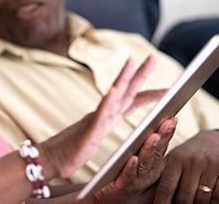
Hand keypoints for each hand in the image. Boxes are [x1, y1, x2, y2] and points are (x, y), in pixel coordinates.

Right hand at [41, 55, 165, 178]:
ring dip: (122, 78)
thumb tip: (107, 123)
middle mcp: (102, 115)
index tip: (168, 88)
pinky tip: (114, 90)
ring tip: (132, 61)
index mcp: (106, 118)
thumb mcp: (93, 138)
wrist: (50, 160)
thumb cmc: (70, 151)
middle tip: (152, 57)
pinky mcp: (87, 131)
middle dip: (139, 74)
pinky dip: (107, 101)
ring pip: (111, 96)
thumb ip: (101, 128)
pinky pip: (99, 115)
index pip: (131, 103)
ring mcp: (94, 121)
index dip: (148, 94)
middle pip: (124, 91)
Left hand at [90, 117, 177, 203]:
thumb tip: (160, 122)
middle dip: (163, 135)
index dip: (167, 131)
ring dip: (149, 148)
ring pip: (145, 162)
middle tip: (168, 121)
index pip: (162, 144)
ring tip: (154, 135)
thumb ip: (148, 146)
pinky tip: (132, 158)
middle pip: (157, 151)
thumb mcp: (139, 160)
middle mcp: (149, 172)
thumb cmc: (124, 179)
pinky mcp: (123, 187)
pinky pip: (128, 176)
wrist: (107, 199)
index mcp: (153, 164)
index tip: (172, 116)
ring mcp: (138, 180)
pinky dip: (131, 167)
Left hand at [154, 130, 218, 203]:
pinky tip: (207, 203)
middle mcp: (193, 161)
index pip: (167, 187)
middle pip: (185, 197)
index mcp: (177, 159)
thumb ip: (164, 176)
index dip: (162, 202)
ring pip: (202, 200)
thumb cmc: (190, 154)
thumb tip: (153, 197)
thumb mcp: (175, 159)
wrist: (217, 140)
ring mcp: (211, 165)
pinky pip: (218, 197)